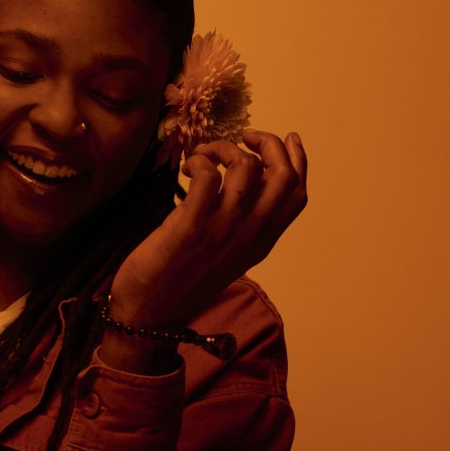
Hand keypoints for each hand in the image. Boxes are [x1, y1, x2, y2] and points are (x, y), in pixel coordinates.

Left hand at [108, 129, 307, 333]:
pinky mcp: (192, 226)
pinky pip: (207, 175)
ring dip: (222, 149)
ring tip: (201, 156)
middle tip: (240, 138)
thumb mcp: (226, 255)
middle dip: (266, 144)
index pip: (297, 194)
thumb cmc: (182, 280)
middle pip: (282, 176)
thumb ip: (243, 226)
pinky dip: (198, 161)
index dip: (298, 160)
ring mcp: (223, 230)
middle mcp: (250, 235)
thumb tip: (245, 185)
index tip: (287, 137)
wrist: (151, 313)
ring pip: (246, 167)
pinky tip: (185, 169)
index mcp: (262, 241)